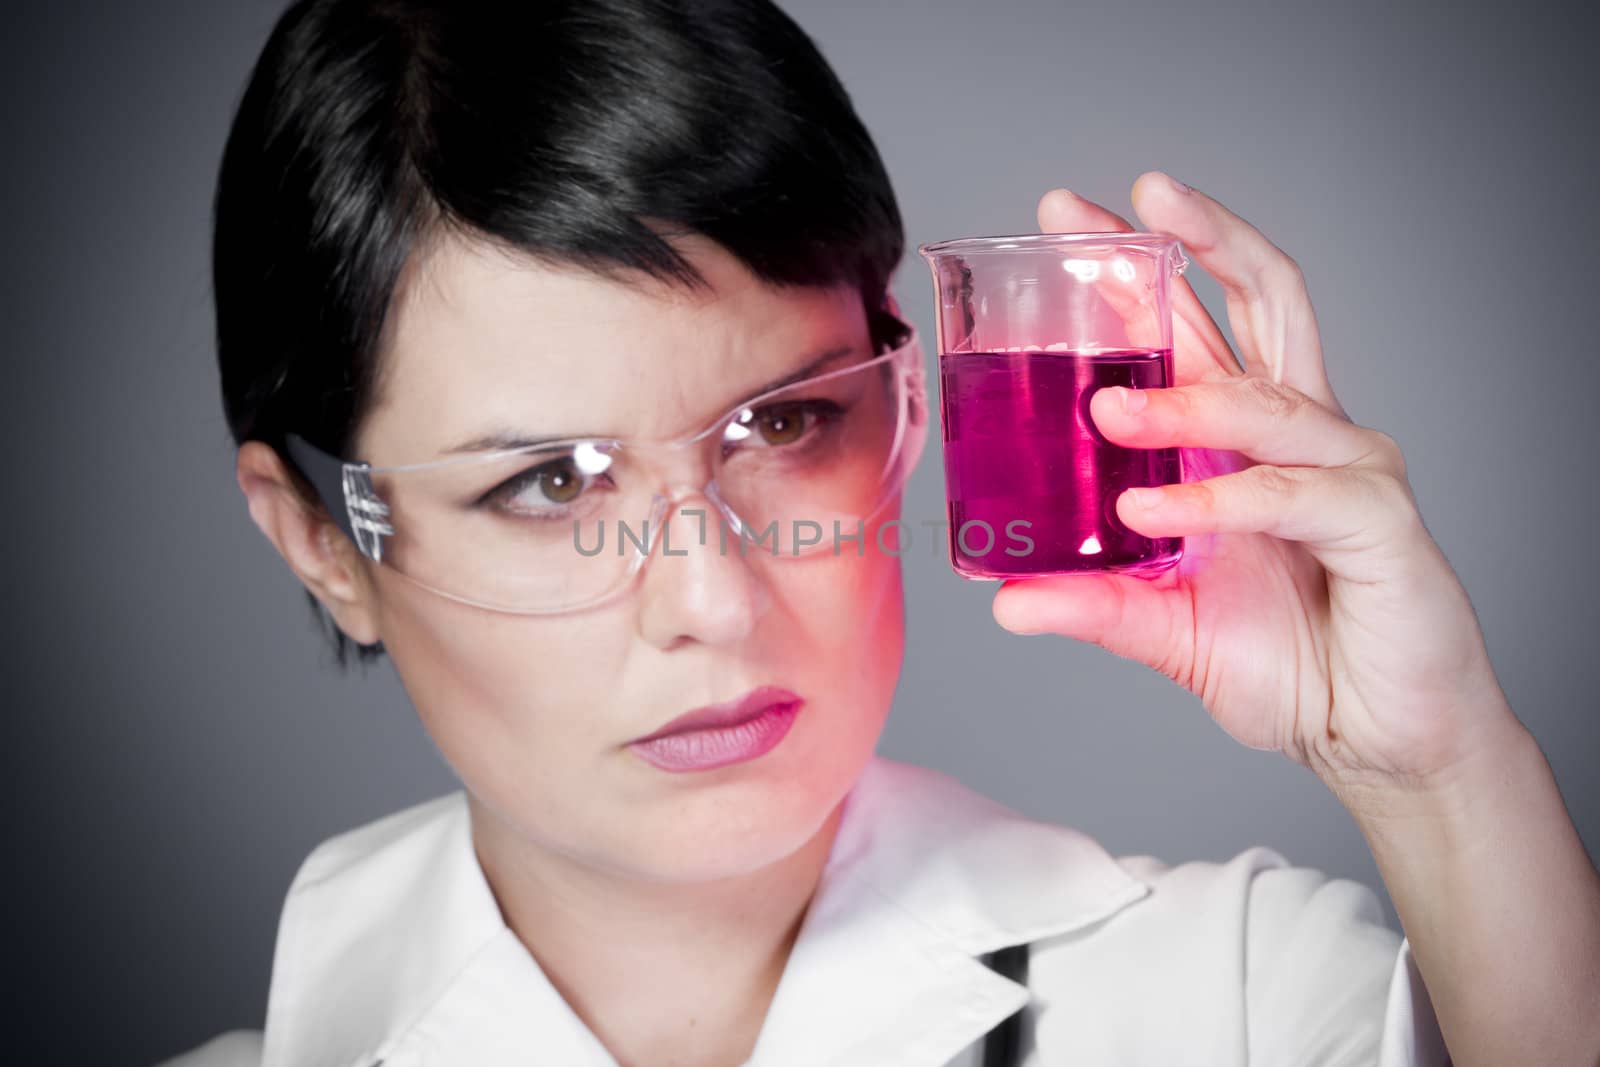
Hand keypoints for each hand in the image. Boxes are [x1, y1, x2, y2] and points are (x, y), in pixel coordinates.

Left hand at [992, 172, 1514, 797]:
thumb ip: (1095, 604)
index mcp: (1248, 438)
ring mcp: (1347, 468)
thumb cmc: (1291, 662)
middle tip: (1125, 207)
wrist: (1373, 735)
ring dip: (1182, 401)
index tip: (1068, 223)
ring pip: (1266, 400)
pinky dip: (1217, 501)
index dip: (1147, 262)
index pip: (1201, 322)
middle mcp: (1302, 432)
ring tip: (1104, 415)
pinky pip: (1290, 493)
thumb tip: (1005, 600)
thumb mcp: (1168, 628)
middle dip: (1193, 245)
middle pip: (1263, 301)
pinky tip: (1153, 512)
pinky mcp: (1379, 524)